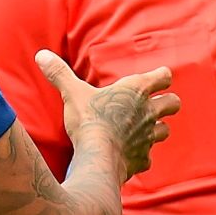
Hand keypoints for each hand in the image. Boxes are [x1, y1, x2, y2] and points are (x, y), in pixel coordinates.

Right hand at [36, 49, 181, 180]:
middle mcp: (148, 112)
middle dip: (167, 103)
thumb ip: (59, 73)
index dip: (161, 76)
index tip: (156, 78)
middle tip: (155, 104)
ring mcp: (148, 137)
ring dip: (157, 129)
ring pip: (165, 130)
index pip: (164, 76)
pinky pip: (148, 157)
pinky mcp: (143, 159)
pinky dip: (142, 155)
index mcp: (135, 90)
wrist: (97, 158)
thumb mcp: (72, 93)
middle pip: (174, 103)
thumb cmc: (89, 120)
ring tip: (144, 129)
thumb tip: (42, 55)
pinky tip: (130, 155)